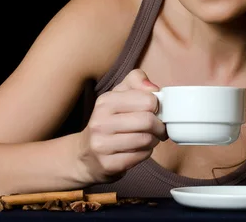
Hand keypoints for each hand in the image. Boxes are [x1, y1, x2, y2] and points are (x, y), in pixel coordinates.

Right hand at [77, 68, 167, 183]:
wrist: (85, 155)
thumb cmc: (109, 121)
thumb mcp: (118, 94)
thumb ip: (136, 80)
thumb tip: (153, 88)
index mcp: (105, 101)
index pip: (147, 100)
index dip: (157, 106)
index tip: (156, 111)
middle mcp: (100, 122)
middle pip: (148, 120)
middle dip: (159, 126)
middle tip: (159, 128)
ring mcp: (101, 144)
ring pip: (146, 139)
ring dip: (154, 140)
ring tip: (149, 138)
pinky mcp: (107, 164)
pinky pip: (141, 156)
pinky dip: (146, 152)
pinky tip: (139, 149)